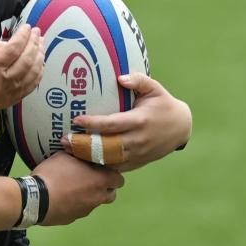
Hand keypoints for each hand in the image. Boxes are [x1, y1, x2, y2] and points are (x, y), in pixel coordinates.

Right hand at [0, 24, 43, 111]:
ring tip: (40, 43)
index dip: (22, 36)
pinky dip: (40, 70)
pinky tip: (40, 60)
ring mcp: (13, 91)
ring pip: (34, 71)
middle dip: (34, 43)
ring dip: (40, 55)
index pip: (13, 49)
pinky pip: (34, 83)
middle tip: (36, 32)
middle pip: (27, 59)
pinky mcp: (17, 97)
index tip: (26, 27)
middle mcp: (5, 80)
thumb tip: (9, 42)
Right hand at [33, 152, 123, 225]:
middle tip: (90, 179)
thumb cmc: (53, 174)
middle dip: (104, 187)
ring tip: (73, 189)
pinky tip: (61, 198)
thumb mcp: (63, 156)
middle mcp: (98, 197)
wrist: (36, 198)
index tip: (101, 169)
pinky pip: (78, 210)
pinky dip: (74, 204)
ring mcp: (86, 210)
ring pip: (94, 203)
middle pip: (111, 194)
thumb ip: (76, 155)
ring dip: (89, 196)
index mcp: (100, 180)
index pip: (119, 179)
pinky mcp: (73, 218)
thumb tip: (78, 151)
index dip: (111, 174)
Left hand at [61, 74, 191, 171]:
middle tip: (64, 139)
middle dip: (84, 143)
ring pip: (109, 159)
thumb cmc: (162, 104)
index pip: (113, 124)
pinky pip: (115, 167)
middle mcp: (138, 139)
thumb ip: (138, 80)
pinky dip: (98, 165)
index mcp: (140, 120)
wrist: (182, 127)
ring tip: (68, 150)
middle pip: (107, 145)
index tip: (76, 120)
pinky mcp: (137, 162)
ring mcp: (137, 154)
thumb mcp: (155, 88)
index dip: (94, 123)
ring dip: (88, 156)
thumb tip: (120, 78)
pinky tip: (81, 160)